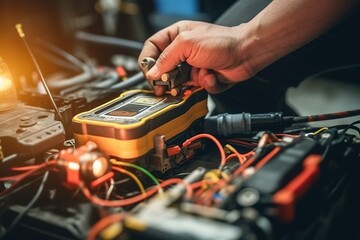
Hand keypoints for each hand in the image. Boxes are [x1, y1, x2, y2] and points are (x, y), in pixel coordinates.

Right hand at [138, 20, 253, 94]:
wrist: (246, 53)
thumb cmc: (221, 41)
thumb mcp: (187, 44)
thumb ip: (166, 58)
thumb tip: (153, 72)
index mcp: (176, 37)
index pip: (152, 48)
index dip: (147, 61)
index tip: (149, 73)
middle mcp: (182, 52)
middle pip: (162, 69)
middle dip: (164, 79)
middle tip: (164, 86)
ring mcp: (192, 66)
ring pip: (177, 83)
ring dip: (185, 84)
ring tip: (192, 81)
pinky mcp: (202, 79)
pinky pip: (195, 88)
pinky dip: (204, 84)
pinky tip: (211, 75)